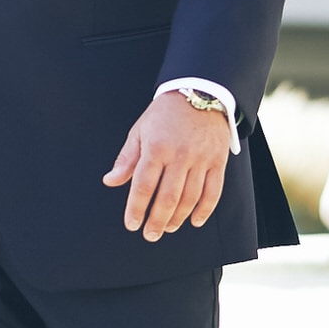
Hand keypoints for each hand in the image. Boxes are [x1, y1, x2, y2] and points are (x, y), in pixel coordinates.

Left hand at [103, 90, 230, 241]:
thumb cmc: (164, 114)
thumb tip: (110, 181)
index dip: (137, 208)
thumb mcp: (140, 131)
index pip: (144, 185)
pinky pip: (213, 192)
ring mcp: (201, 159)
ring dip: (178, 218)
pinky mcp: (218, 161)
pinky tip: (194, 221)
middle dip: (157, 221)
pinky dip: (204, 210)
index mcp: (156, 148)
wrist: (199, 93)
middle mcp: (180, 155)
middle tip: (150, 235)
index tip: (132, 225)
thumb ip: (127, 159)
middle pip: (168, 198)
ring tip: (167, 228)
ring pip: (190, 198)